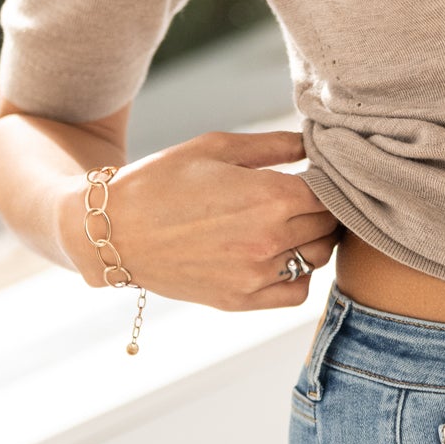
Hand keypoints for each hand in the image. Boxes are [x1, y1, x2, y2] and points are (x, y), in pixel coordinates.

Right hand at [57, 127, 343, 310]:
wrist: (114, 230)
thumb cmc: (162, 179)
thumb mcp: (217, 147)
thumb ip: (274, 145)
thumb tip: (315, 143)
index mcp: (269, 196)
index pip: (330, 192)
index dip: (328, 180)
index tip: (316, 174)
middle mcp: (269, 240)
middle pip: (328, 225)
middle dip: (323, 208)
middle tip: (305, 196)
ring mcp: (255, 275)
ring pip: (317, 258)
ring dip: (313, 239)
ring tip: (292, 222)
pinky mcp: (240, 300)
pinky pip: (295, 292)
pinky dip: (298, 274)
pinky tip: (279, 255)